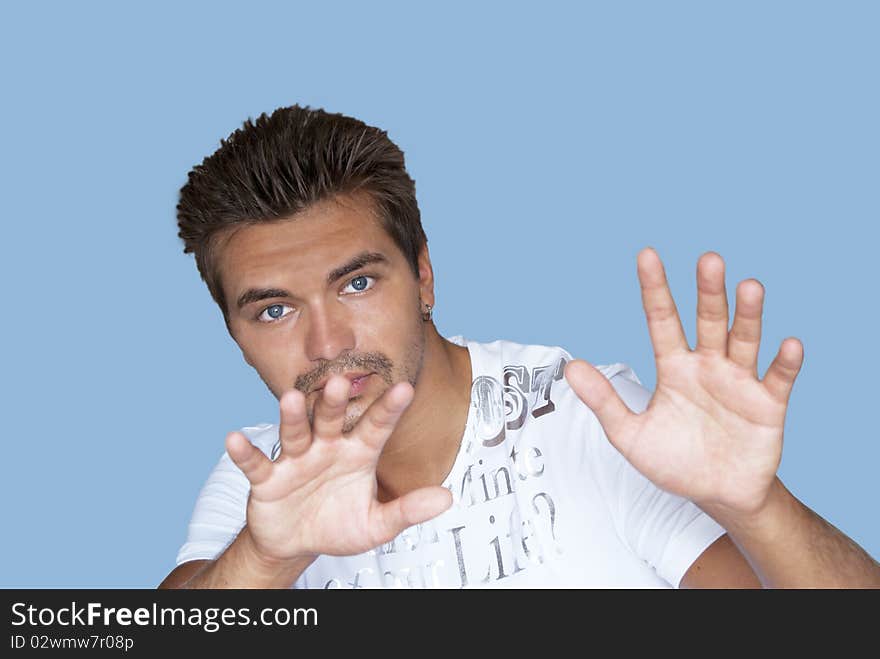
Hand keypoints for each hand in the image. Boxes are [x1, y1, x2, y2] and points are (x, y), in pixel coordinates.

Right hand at [225, 376, 452, 564]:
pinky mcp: (267, 479)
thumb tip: (447, 497)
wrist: (297, 543)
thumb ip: (408, 510)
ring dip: (292, 416)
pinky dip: (244, 452)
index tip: (404, 388)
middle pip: (331, 419)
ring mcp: (296, 460)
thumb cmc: (339, 524)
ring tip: (290, 398)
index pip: (376, 427)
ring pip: (295, 432)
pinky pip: (255, 463)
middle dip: (333, 402)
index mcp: (357, 453)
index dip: (388, 409)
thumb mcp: (377, 524)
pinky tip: (234, 438)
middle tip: (338, 380)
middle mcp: (326, 447)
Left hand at [564, 248, 803, 517]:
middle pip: (709, 321)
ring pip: (744, 340)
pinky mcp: (768, 405)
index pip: (662, 320)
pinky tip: (789, 344)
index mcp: (674, 367)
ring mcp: (739, 382)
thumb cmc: (673, 461)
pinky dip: (785, 362)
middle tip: (708, 260)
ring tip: (749, 286)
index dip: (655, 289)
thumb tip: (570, 367)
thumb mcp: (630, 435)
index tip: (647, 255)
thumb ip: (604, 401)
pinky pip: (778, 379)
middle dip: (708, 292)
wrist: (716, 494)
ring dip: (748, 315)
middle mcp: (708, 366)